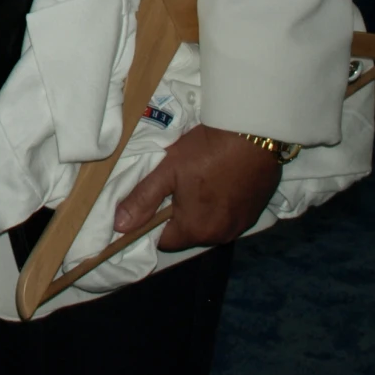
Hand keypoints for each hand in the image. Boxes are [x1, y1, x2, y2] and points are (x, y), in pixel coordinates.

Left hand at [113, 123, 281, 250]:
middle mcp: (221, 235)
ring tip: (198, 181)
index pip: (164, 241)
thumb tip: (119, 225)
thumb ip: (142, 199)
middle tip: (175, 184)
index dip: (153, 222)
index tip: (152, 200)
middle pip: (187, 234)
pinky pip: (229, 217)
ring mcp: (241, 225)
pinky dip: (221, 205)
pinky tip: (219, 181)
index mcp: (196, 230)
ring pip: (209, 225)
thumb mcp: (167, 171)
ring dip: (200, 211)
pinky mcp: (255, 212)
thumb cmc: (206, 151)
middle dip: (177, 215)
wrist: (253, 133)